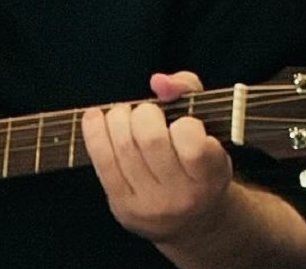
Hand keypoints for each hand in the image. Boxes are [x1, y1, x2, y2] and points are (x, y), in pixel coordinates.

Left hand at [81, 72, 233, 245]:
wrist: (194, 222)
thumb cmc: (199, 162)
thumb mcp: (209, 127)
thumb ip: (188, 90)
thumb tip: (158, 81)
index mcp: (210, 177)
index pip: (192, 143)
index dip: (185, 124)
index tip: (183, 123)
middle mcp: (182, 196)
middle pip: (150, 139)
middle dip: (144, 114)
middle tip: (147, 114)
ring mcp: (150, 204)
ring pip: (123, 147)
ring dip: (118, 118)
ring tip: (124, 116)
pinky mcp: (122, 206)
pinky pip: (102, 162)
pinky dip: (94, 131)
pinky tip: (94, 117)